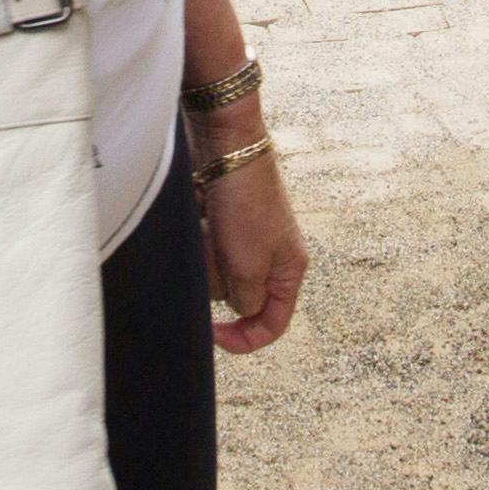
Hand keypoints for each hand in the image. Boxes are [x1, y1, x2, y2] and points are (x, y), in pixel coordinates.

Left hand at [200, 142, 309, 352]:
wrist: (226, 150)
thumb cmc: (245, 204)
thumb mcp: (248, 265)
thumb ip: (246, 301)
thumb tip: (239, 310)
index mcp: (289, 271)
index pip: (272, 324)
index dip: (245, 339)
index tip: (214, 335)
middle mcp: (270, 260)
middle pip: (237, 299)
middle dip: (219, 280)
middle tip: (217, 251)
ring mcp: (245, 242)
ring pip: (217, 277)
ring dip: (206, 258)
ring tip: (208, 228)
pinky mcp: (224, 228)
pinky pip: (206, 253)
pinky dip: (200, 241)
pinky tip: (201, 219)